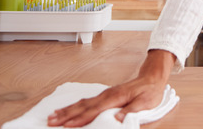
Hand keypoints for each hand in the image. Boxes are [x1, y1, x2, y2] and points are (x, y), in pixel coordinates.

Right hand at [47, 50, 174, 126]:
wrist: (152, 78)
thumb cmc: (149, 92)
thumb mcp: (144, 103)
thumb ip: (130, 111)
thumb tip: (117, 118)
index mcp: (114, 98)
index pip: (93, 111)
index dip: (79, 119)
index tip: (67, 125)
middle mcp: (106, 95)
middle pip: (82, 106)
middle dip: (66, 115)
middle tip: (51, 121)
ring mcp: (104, 94)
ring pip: (81, 103)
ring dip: (67, 110)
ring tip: (53, 116)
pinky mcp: (104, 96)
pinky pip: (85, 101)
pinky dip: (74, 106)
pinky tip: (68, 109)